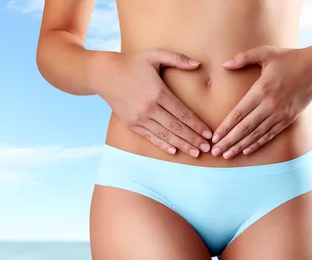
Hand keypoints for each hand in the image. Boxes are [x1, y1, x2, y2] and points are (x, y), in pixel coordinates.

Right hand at [94, 49, 212, 156]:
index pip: (182, 113)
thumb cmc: (132, 63)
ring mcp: (139, 117)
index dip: (197, 125)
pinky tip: (174, 151)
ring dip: (181, 145)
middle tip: (207, 148)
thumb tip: (198, 64)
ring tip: (195, 153)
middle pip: (176, 127)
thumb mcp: (154, 55)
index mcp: (158, 92)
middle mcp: (149, 108)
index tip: (208, 133)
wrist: (103, 74)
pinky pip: (150, 137)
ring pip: (165, 135)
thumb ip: (177, 59)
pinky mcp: (131, 124)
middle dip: (193, 139)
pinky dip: (163, 144)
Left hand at [211, 45, 311, 158]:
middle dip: (229, 141)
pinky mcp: (288, 118)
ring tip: (227, 155)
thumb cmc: (290, 58)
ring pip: (256, 134)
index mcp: (261, 90)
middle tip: (215, 151)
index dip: (226, 127)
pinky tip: (247, 150)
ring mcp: (280, 114)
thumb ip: (243, 58)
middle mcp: (269, 105)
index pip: (239, 113)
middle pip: (245, 128)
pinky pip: (270, 134)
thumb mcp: (266, 52)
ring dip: (240, 146)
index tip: (215, 137)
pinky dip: (258, 143)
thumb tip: (224, 65)